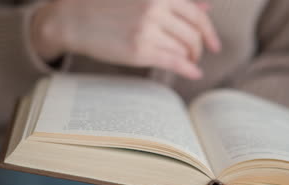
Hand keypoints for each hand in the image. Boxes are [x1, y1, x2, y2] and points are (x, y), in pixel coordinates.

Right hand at [31, 0, 220, 79]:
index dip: (210, 32)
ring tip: (187, 62)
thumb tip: (206, 7)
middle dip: (199, 48)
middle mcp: (157, 10)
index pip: (197, 15)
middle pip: (193, 35)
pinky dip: (188, 69)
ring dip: (190, 59)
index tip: (214, 45)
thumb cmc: (106, 6)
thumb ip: (174, 1)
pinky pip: (173, 61)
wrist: (73, 18)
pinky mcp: (139, 50)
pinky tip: (193, 73)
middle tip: (196, 56)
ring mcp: (148, 31)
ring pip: (184, 49)